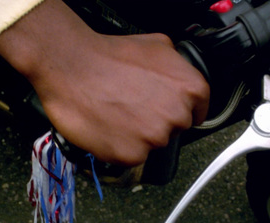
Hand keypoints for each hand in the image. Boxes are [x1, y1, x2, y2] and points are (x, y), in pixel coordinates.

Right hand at [0, 0, 209, 165]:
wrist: (72, 67)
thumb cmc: (108, 55)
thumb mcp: (156, 44)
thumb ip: (176, 65)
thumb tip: (176, 75)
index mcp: (191, 89)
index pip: (198, 112)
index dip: (178, 110)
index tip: (165, 111)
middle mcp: (177, 115)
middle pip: (173, 129)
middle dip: (155, 121)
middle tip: (131, 107)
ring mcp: (154, 137)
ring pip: (151, 143)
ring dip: (136, 134)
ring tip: (115, 113)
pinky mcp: (131, 154)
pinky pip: (130, 155)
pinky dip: (119, 145)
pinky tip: (107, 126)